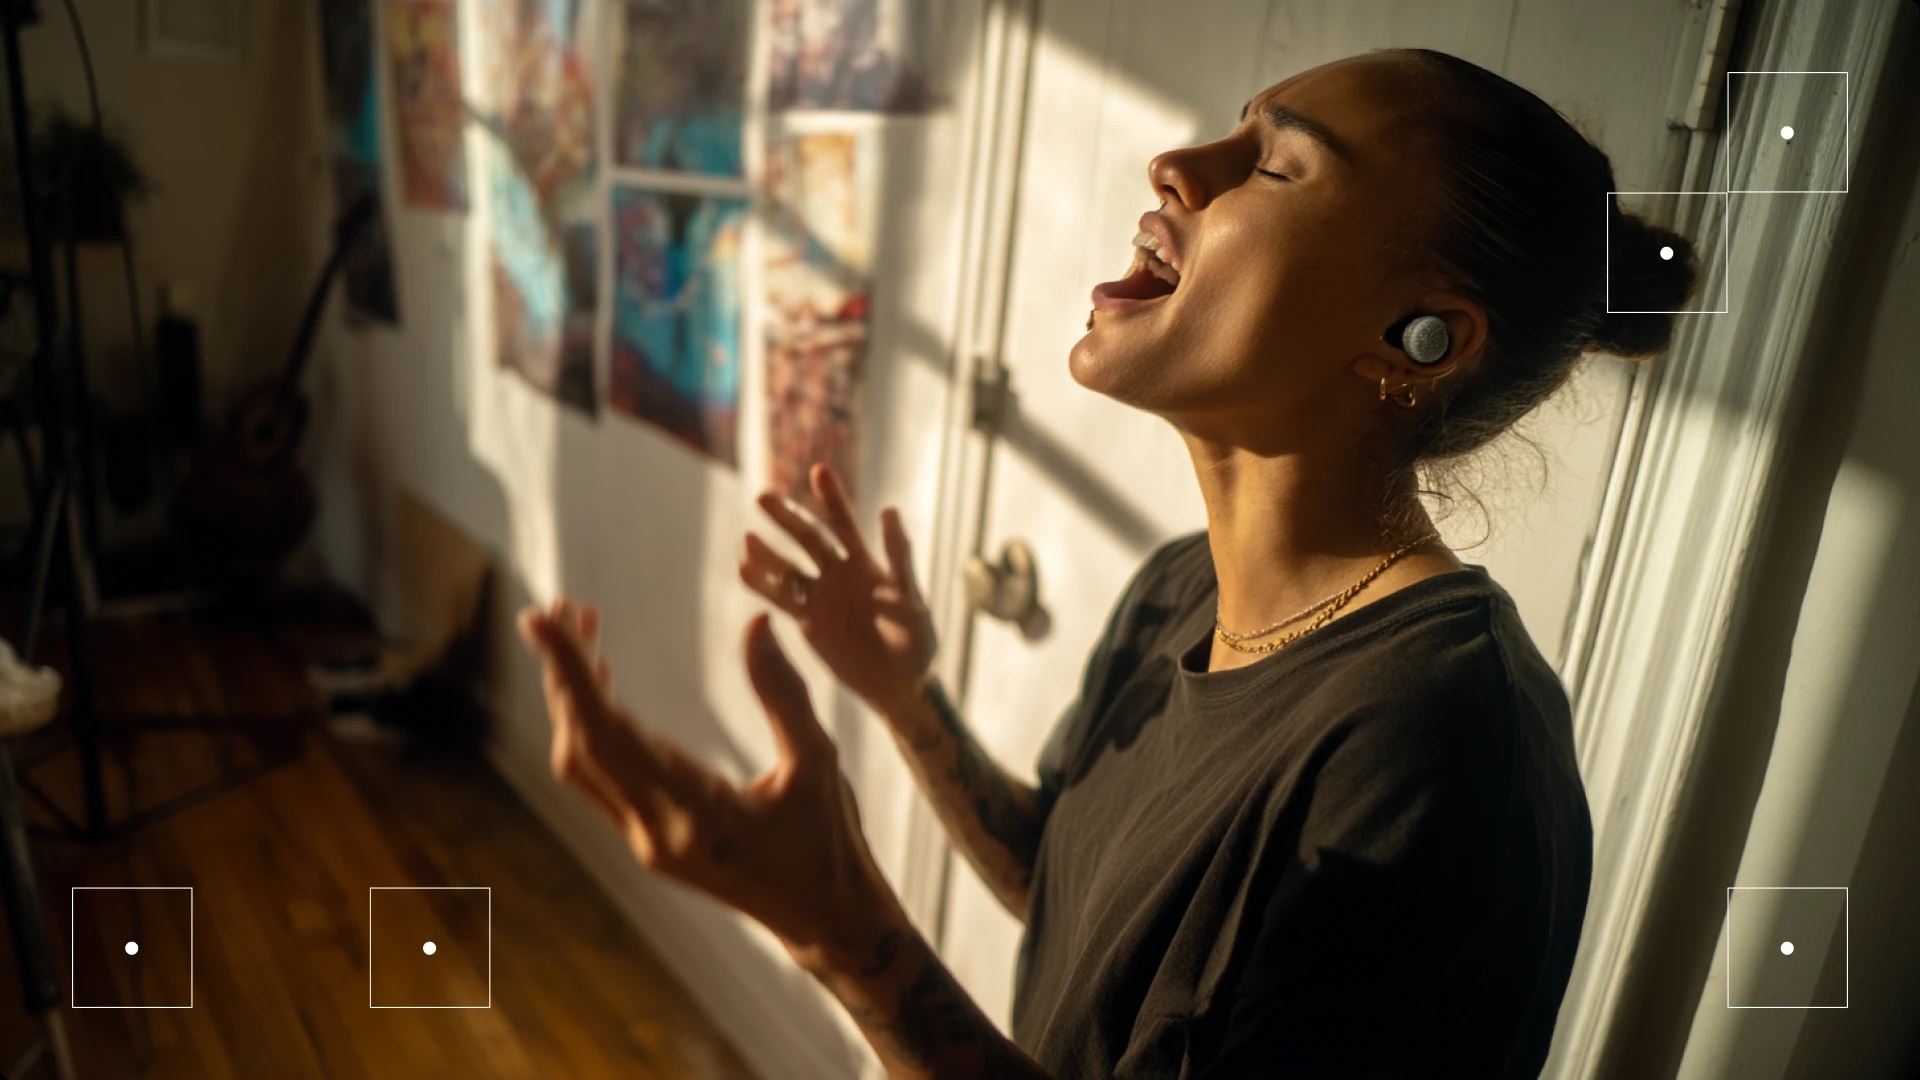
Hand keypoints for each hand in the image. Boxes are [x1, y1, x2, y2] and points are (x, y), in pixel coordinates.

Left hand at [516, 597, 894, 963]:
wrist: (825, 920)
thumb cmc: (828, 843)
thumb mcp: (818, 764)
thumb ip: (784, 695)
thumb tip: (755, 623)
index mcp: (693, 815)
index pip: (607, 736)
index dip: (570, 674)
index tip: (541, 621)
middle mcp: (655, 833)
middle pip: (580, 747)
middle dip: (563, 675)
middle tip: (559, 610)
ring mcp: (646, 840)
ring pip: (581, 764)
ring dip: (571, 699)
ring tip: (577, 634)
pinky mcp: (648, 840)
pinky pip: (600, 777)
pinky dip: (589, 725)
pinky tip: (601, 685)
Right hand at [740, 462, 937, 716]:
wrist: (902, 682)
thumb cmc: (917, 640)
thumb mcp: (912, 597)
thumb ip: (899, 556)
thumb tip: (889, 509)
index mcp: (866, 563)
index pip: (845, 523)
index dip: (832, 498)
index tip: (819, 470)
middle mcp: (839, 573)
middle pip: (808, 539)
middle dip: (787, 518)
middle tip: (763, 497)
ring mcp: (822, 596)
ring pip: (789, 568)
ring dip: (769, 553)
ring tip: (748, 537)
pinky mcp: (809, 621)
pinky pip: (782, 600)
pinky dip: (763, 587)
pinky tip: (744, 570)